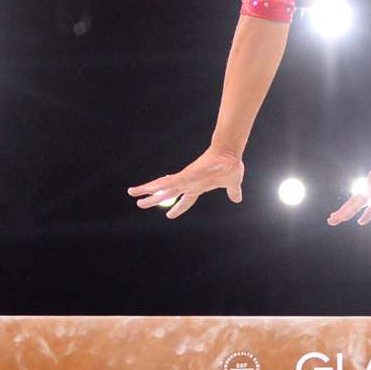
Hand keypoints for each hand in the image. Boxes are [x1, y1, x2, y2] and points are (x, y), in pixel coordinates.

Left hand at [127, 146, 244, 219]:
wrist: (229, 155)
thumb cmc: (230, 166)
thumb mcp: (232, 184)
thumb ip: (233, 192)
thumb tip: (237, 198)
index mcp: (197, 188)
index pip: (185, 200)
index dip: (177, 207)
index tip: (169, 214)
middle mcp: (188, 184)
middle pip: (167, 194)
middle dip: (153, 199)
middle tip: (140, 203)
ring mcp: (185, 179)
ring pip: (162, 187)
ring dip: (148, 191)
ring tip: (133, 193)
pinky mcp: (185, 175)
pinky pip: (168, 182)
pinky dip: (157, 186)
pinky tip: (147, 189)